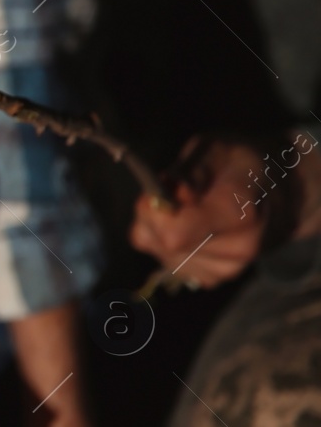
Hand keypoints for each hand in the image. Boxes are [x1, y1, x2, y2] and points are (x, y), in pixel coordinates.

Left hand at [130, 138, 265, 287]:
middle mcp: (240, 247)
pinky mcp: (213, 278)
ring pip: (158, 249)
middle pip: (164, 241)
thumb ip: (186, 171)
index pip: (177, 233)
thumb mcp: (212, 148)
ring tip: (185, 207)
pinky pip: (163, 259)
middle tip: (174, 193)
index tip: (169, 187)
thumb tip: (166, 197)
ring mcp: (228, 268)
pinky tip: (185, 224)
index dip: (159, 209)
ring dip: (157, 226)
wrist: (272, 192)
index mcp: (242, 212)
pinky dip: (163, 240)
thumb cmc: (235, 163)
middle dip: (155, 213)